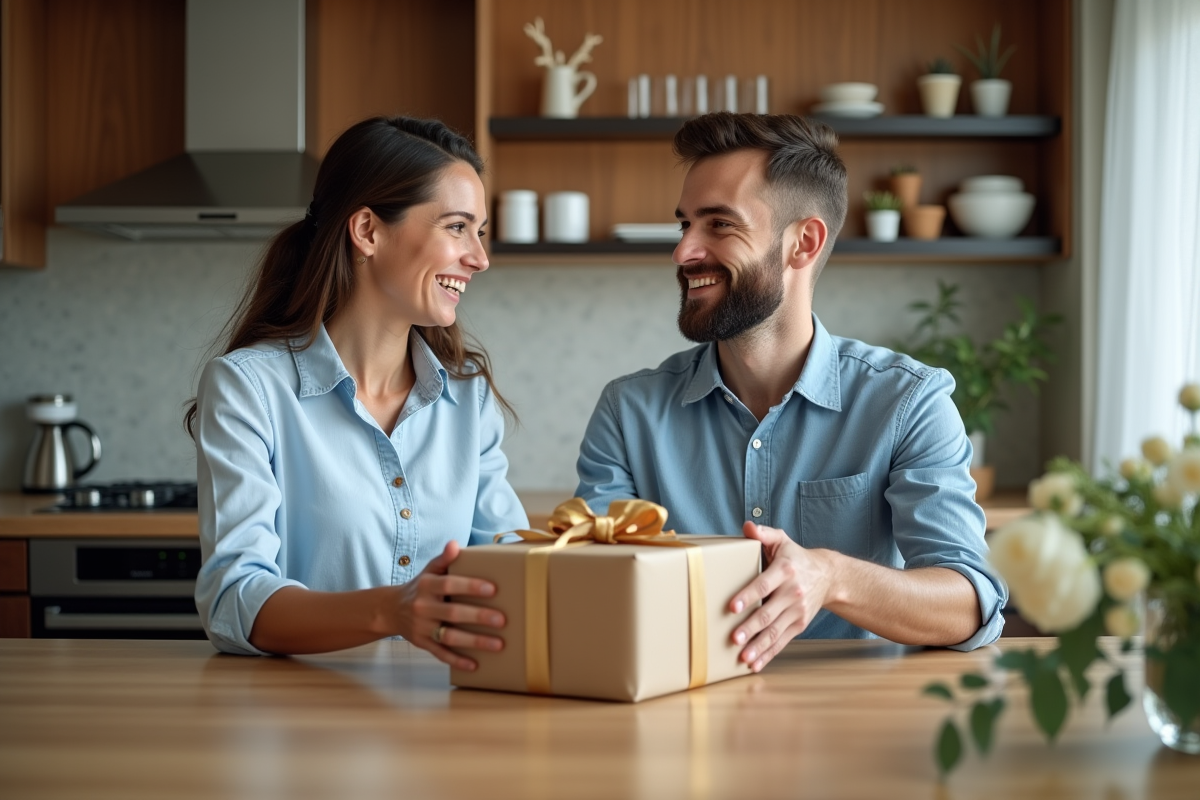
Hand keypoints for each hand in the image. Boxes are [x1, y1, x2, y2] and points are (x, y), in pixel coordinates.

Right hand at [394, 540, 505, 670]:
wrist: (391, 610)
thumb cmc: (420, 587)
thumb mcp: (428, 570)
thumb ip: (443, 559)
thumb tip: (455, 544)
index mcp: (426, 586)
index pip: (448, 584)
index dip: (469, 586)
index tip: (493, 588)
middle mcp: (423, 607)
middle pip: (452, 613)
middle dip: (478, 616)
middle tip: (502, 619)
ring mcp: (422, 628)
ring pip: (449, 636)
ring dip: (475, 641)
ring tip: (498, 644)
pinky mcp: (422, 643)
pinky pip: (441, 654)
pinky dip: (457, 660)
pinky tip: (475, 664)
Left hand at [729, 522, 834, 672]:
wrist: (828, 575)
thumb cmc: (795, 556)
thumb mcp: (781, 540)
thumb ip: (763, 533)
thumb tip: (747, 527)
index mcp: (785, 571)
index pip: (764, 585)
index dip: (748, 595)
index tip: (733, 606)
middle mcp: (792, 593)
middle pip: (769, 613)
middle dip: (751, 627)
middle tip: (734, 638)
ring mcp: (797, 611)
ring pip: (775, 631)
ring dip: (759, 646)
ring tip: (743, 657)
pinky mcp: (799, 625)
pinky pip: (782, 641)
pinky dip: (768, 654)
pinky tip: (754, 664)